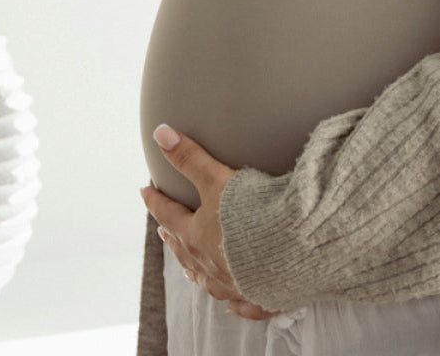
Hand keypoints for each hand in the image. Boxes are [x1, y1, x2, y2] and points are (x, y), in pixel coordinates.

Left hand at [140, 123, 284, 319]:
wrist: (293, 251)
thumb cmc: (253, 216)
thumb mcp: (218, 180)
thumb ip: (189, 158)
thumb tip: (161, 133)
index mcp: (197, 234)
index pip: (168, 213)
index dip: (155, 201)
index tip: (146, 191)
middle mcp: (210, 262)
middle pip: (184, 249)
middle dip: (173, 237)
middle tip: (163, 230)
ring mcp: (234, 284)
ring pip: (208, 279)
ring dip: (196, 271)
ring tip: (188, 269)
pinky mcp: (261, 297)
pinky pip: (243, 305)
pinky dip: (235, 304)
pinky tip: (232, 307)